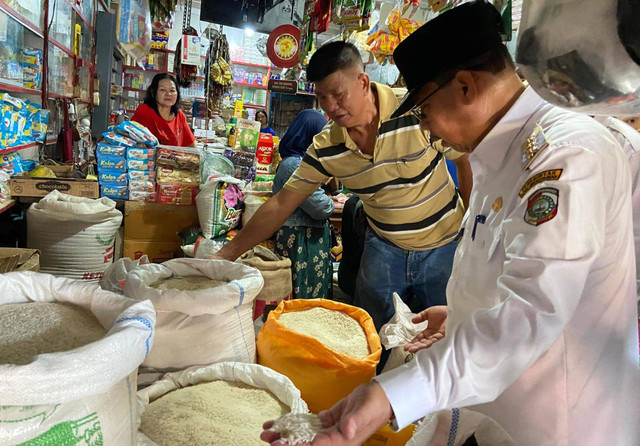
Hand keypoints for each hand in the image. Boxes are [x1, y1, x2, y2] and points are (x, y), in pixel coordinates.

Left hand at [260, 381, 391, 444]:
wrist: (382, 395)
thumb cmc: (376, 402)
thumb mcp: (366, 409)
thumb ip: (356, 420)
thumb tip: (347, 431)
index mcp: (344, 441)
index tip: (282, 444)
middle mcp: (336, 440)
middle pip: (307, 444)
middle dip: (286, 442)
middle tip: (266, 438)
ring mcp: (331, 432)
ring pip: (305, 436)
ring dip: (286, 435)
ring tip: (266, 432)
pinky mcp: (329, 423)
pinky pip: (309, 427)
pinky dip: (294, 425)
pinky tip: (280, 423)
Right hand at [404, 305, 447, 352]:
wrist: (455, 310)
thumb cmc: (444, 311)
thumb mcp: (429, 312)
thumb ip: (421, 316)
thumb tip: (412, 320)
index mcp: (430, 330)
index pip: (420, 338)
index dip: (413, 342)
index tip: (407, 346)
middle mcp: (434, 335)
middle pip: (423, 342)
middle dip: (415, 346)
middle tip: (408, 349)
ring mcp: (439, 336)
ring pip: (428, 343)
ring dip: (420, 346)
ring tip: (412, 349)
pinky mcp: (443, 336)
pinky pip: (434, 340)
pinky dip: (428, 343)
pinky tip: (422, 345)